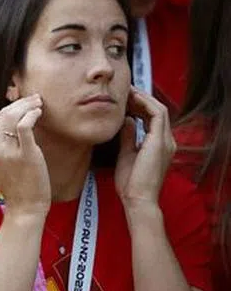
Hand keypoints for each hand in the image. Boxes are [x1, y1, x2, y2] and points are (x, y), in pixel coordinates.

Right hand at [0, 94, 49, 216]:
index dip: (10, 109)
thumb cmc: (18, 187)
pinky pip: (24, 126)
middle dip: (19, 103)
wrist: (25, 207)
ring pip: (12, 116)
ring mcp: (9, 152)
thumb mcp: (2, 165)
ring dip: (26, 105)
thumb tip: (8, 130)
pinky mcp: (26, 154)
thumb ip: (2, 148)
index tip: (23, 105)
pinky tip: (38, 112)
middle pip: (2, 115)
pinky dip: (31, 114)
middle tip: (34, 98)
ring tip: (38, 102)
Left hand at [116, 90, 174, 208]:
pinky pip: (157, 114)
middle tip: (123, 91)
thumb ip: (128, 137)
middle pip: (157, 111)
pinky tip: (132, 99)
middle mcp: (166, 141)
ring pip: (159, 109)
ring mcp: (166, 141)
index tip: (123, 100)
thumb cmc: (130, 183)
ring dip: (143, 98)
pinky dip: (145, 104)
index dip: (139, 106)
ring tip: (127, 92)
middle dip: (141, 99)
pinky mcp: (160, 141)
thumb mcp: (126, 155)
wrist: (138, 199)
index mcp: (159, 145)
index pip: (152, 118)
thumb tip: (126, 120)